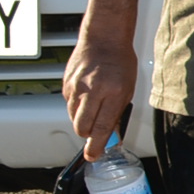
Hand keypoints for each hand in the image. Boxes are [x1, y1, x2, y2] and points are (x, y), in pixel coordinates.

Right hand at [61, 31, 137, 161]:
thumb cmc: (120, 61)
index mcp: (112, 92)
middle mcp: (93, 90)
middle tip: (95, 134)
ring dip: (82, 120)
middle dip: (88, 135)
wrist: (104, 38)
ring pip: (73, 118)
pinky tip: (86, 97)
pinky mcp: (65, 84)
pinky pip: (68, 105)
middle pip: (82, 127)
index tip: (93, 155)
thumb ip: (117, 112)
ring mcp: (76, 87)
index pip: (102, 127)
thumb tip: (110, 134)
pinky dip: (76, 107)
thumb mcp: (127, 88)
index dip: (97, 145)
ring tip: (93, 109)